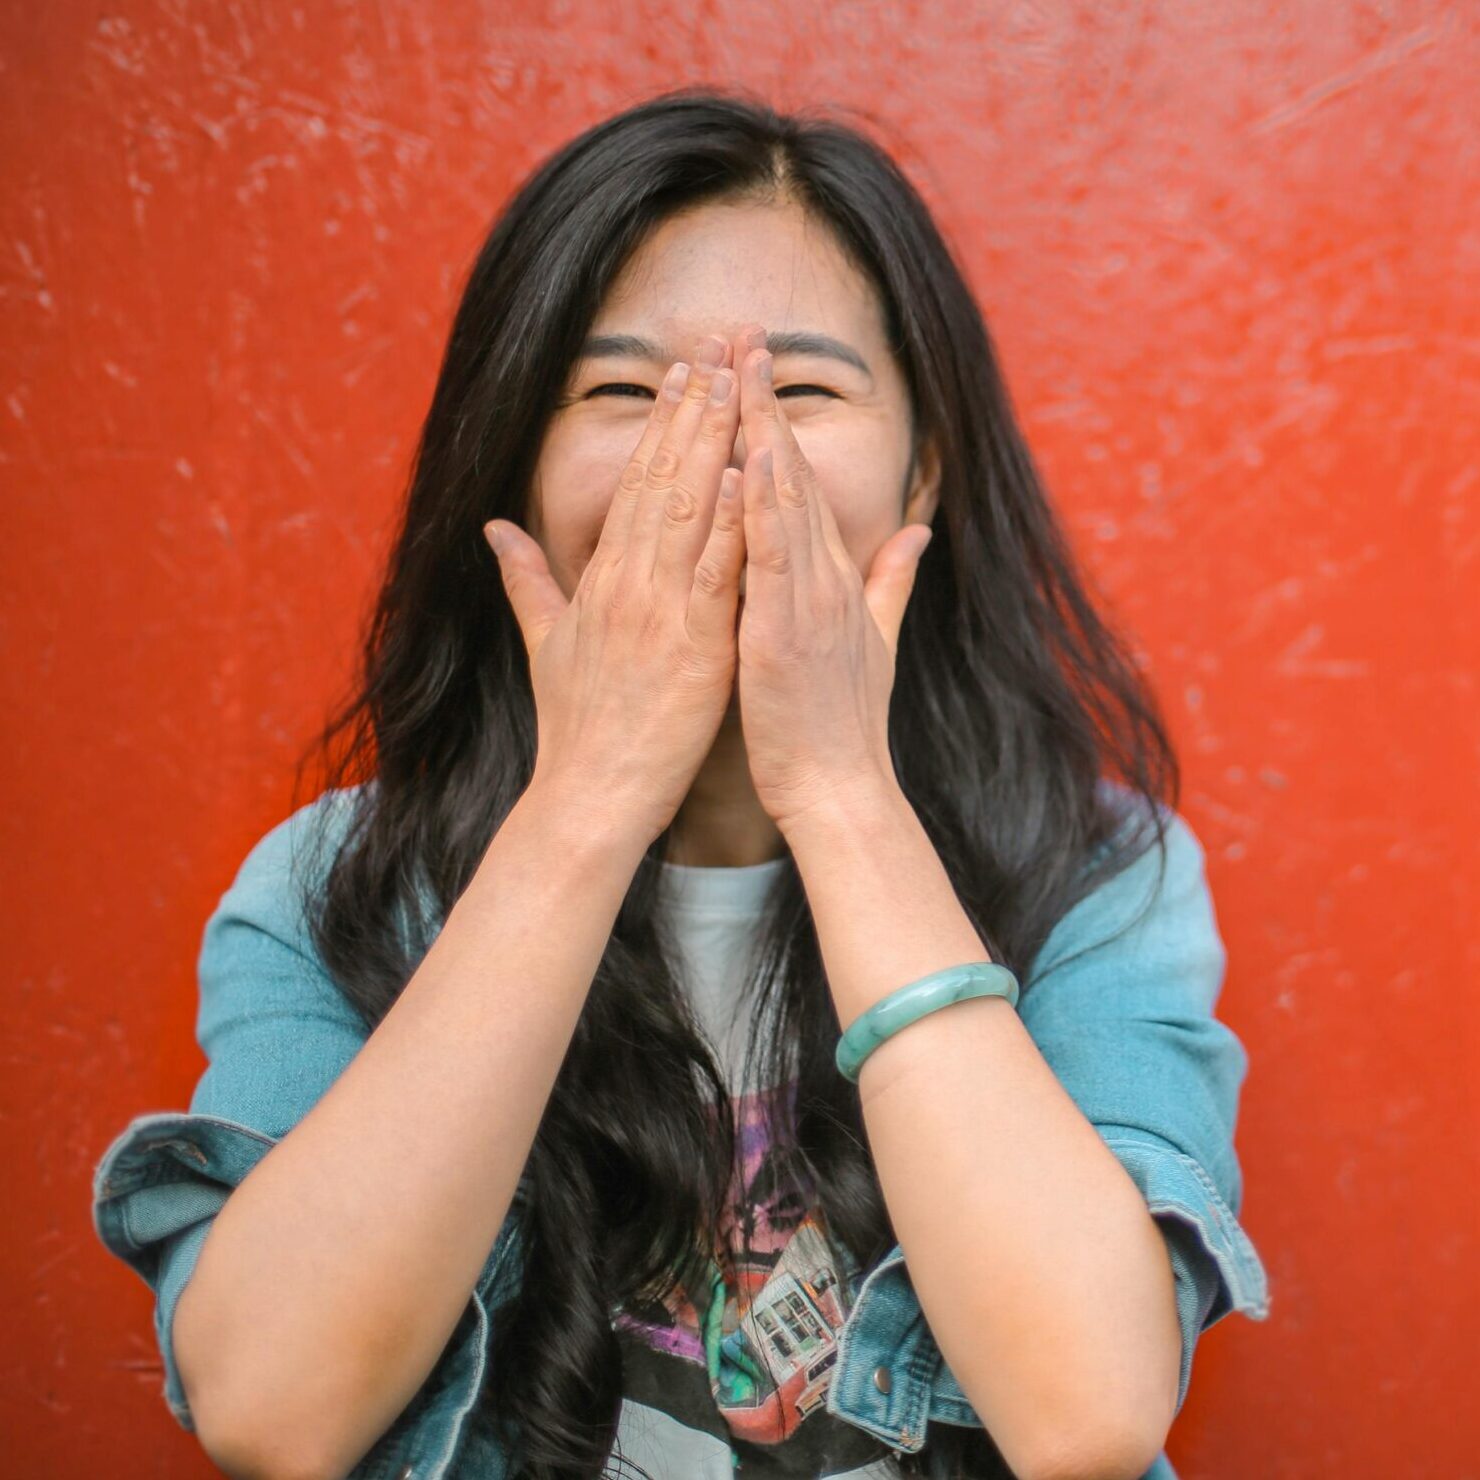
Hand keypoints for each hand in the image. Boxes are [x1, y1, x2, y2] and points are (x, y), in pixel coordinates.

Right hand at [484, 337, 745, 844]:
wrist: (590, 794)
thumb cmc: (575, 725)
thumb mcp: (544, 643)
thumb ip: (527, 580)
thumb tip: (496, 528)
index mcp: (601, 580)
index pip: (635, 486)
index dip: (661, 428)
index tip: (683, 377)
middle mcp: (628, 585)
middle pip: (664, 482)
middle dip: (692, 414)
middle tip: (718, 354)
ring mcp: (661, 614)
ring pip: (690, 514)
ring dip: (715, 446)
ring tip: (737, 388)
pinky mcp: (695, 649)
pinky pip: (716, 577)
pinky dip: (731, 526)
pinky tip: (749, 478)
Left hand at [731, 328, 933, 834]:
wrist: (842, 789)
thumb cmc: (842, 724)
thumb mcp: (875, 642)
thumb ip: (894, 581)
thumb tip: (917, 531)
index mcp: (833, 578)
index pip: (801, 486)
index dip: (778, 423)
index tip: (756, 370)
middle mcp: (824, 578)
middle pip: (792, 474)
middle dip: (766, 403)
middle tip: (745, 335)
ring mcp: (808, 601)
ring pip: (783, 500)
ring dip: (761, 431)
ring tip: (740, 369)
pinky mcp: (783, 632)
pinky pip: (772, 558)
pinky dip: (762, 505)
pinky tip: (747, 456)